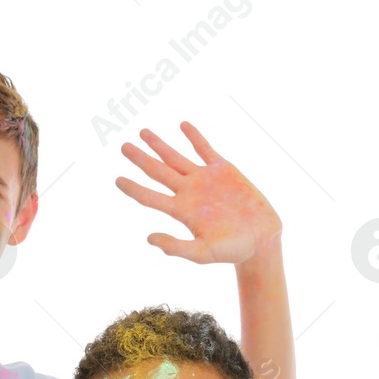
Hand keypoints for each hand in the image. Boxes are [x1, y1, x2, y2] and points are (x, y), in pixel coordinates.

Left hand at [115, 123, 281, 264]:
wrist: (261, 238)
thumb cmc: (232, 250)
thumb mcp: (203, 253)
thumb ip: (177, 247)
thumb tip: (149, 238)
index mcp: (181, 211)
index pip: (150, 197)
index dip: (133, 188)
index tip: (117, 180)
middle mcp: (188, 192)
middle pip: (158, 172)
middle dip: (140, 159)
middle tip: (123, 147)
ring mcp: (204, 179)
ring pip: (176, 157)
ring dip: (159, 145)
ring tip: (142, 132)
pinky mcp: (223, 170)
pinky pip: (205, 149)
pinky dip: (194, 137)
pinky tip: (182, 125)